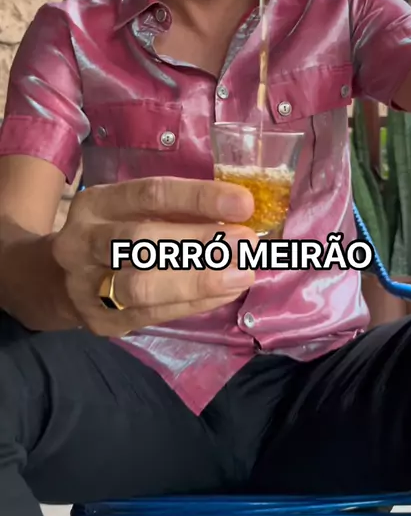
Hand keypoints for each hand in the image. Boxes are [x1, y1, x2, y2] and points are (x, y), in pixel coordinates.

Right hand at [52, 176, 256, 335]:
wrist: (58, 280)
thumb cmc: (114, 234)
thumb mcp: (132, 210)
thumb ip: (177, 210)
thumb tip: (240, 213)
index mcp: (97, 203)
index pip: (150, 194)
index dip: (198, 198)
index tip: (243, 203)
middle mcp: (84, 241)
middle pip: (143, 241)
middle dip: (200, 243)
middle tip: (246, 243)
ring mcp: (87, 285)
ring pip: (143, 285)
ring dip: (199, 280)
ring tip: (241, 273)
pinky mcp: (100, 321)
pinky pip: (152, 314)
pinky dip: (194, 304)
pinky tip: (224, 293)